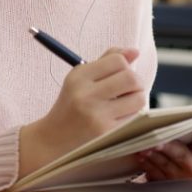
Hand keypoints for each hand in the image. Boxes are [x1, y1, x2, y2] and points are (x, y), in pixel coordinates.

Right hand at [20, 47, 146, 176]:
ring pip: (138, 99)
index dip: (125, 66)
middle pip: (131, 78)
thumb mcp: (81, 79)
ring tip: (125, 104)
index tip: (119, 75)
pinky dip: (132, 116)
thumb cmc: (71, 106)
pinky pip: (134, 118)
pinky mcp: (105, 133)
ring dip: (137, 100)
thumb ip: (107, 61)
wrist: (53, 140)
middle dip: (136, 83)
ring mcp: (96, 115)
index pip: (118, 61)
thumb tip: (135, 51)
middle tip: (129, 90)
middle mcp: (86, 94)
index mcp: (79, 76)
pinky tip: (119, 118)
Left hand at [135, 125, 191, 180]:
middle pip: (182, 155)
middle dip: (167, 147)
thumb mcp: (190, 139)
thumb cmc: (183, 146)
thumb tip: (170, 119)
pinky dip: (146, 162)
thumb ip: (185, 130)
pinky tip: (140, 155)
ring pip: (165, 164)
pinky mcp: (165, 184)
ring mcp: (180, 178)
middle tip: (156, 142)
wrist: (178, 168)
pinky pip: (154, 173)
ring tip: (142, 146)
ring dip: (152, 154)